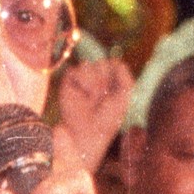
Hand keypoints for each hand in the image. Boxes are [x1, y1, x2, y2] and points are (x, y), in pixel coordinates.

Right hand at [58, 56, 133, 175]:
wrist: (87, 134)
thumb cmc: (107, 119)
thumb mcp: (124, 97)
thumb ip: (125, 76)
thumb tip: (115, 60)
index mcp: (110, 81)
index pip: (114, 64)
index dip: (115, 76)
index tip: (114, 94)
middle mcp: (95, 79)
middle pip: (102, 62)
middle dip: (104, 80)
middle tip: (102, 98)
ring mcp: (81, 80)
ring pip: (88, 64)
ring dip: (94, 82)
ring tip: (92, 98)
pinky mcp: (68, 83)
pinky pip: (75, 70)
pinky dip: (83, 82)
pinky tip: (84, 94)